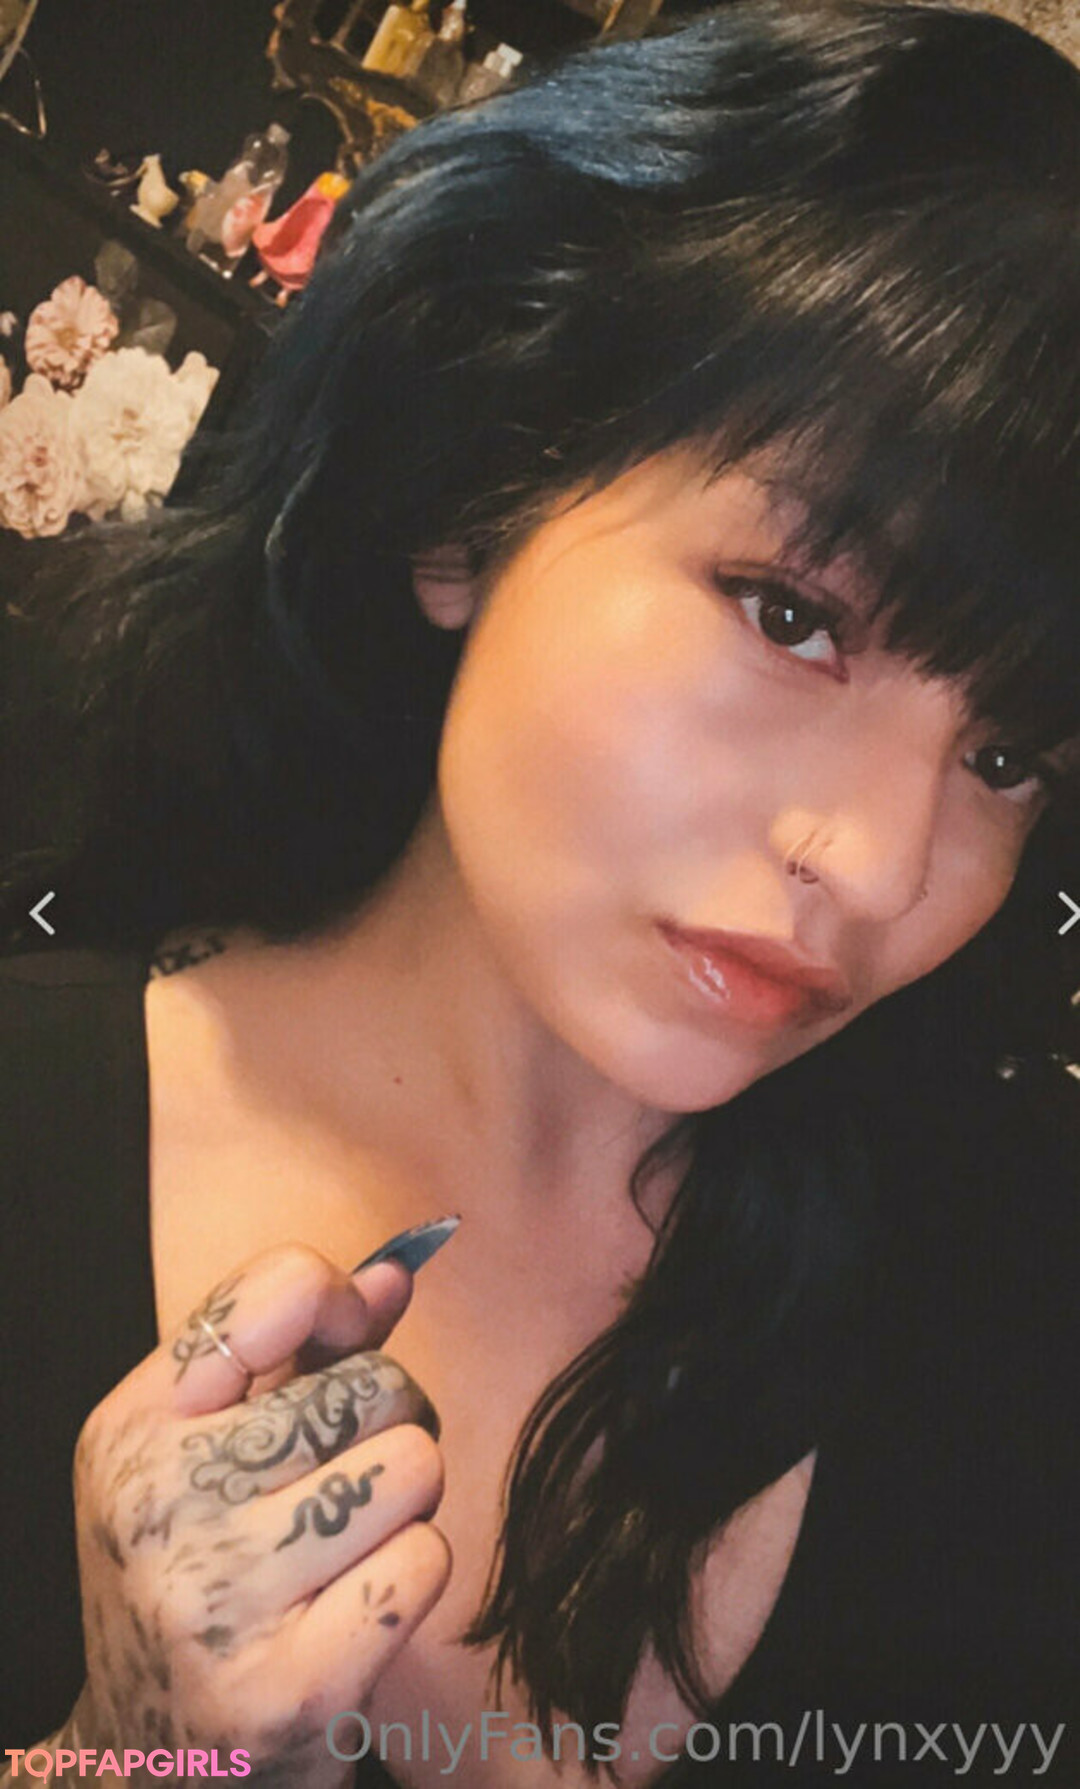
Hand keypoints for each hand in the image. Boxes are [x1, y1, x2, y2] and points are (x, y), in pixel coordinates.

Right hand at [70, 1243, 449, 1786]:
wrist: (150, 1771)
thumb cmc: (201, 1579)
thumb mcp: (205, 1455)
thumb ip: (297, 1352)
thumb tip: (397, 1272)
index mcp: (134, 1429)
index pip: (278, 1288)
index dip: (341, 1301)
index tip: (345, 1341)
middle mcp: (161, 1505)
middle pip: (372, 1384)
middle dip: (388, 1422)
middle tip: (342, 1483)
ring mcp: (222, 1598)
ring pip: (413, 1466)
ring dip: (406, 1504)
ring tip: (349, 1545)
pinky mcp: (293, 1687)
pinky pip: (426, 1560)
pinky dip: (412, 1577)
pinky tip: (355, 1610)